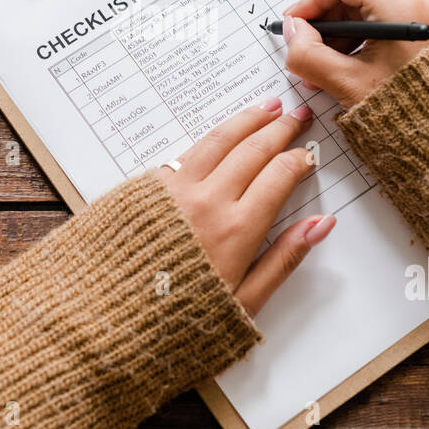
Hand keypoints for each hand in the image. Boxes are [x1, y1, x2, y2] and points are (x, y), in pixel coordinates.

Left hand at [158, 98, 334, 314]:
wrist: (108, 320)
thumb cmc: (177, 321)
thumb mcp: (245, 302)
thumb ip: (284, 259)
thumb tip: (320, 224)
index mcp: (237, 230)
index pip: (279, 176)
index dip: (299, 159)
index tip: (309, 154)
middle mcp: (208, 202)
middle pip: (253, 150)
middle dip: (280, 129)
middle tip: (297, 115)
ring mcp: (175, 190)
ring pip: (219, 141)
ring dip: (246, 120)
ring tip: (266, 107)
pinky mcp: (148, 188)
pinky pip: (187, 150)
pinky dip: (212, 135)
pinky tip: (222, 131)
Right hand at [283, 0, 428, 108]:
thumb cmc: (412, 116)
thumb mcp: (348, 85)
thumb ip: (309, 55)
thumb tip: (293, 32)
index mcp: (402, 9)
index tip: (297, 25)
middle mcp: (420, 6)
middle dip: (324, 24)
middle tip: (306, 54)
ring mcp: (428, 22)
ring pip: (368, 15)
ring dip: (341, 39)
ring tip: (325, 73)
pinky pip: (386, 30)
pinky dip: (362, 46)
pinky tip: (349, 73)